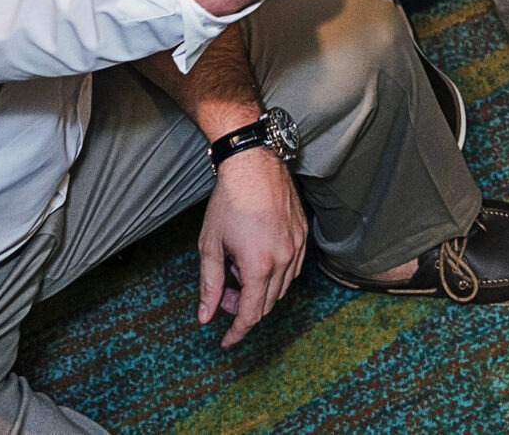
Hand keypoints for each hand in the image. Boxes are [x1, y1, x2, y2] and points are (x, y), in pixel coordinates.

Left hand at [196, 148, 306, 346]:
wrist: (254, 165)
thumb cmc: (229, 202)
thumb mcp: (210, 246)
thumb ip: (209, 285)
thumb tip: (205, 317)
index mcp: (259, 266)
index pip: (250, 313)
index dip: (237, 332)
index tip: (226, 342)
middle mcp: (284, 260)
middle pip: (267, 303)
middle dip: (243, 308)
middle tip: (222, 295)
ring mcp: (297, 246)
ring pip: (282, 287)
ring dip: (259, 290)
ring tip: (237, 271)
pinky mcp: (303, 234)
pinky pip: (293, 268)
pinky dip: (275, 275)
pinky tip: (258, 261)